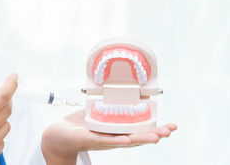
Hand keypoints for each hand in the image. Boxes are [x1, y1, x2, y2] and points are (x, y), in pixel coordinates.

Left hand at [41, 109, 176, 164]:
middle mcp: (113, 138)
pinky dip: (117, 140)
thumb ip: (108, 104)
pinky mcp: (90, 139)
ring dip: (141, 139)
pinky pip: (105, 140)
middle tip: (170, 130)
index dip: (155, 128)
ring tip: (157, 136)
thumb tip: (118, 87)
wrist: (59, 136)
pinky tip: (128, 139)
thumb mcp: (97, 112)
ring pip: (125, 140)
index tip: (171, 126)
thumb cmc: (79, 125)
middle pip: (138, 137)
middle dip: (155, 134)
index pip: (140, 130)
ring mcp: (103, 141)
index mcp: (117, 131)